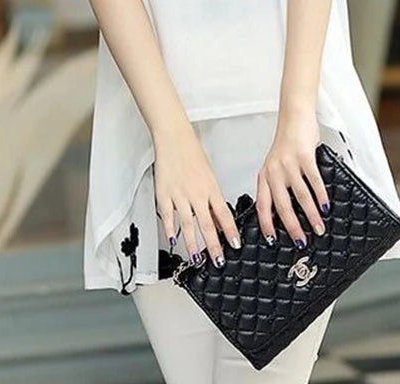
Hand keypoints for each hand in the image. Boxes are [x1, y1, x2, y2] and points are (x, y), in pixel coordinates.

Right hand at [153, 123, 241, 266]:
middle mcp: (196, 194)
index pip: (224, 215)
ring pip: (187, 224)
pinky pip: (168, 216)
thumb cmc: (192, 154)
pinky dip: (170, 229)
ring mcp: (179, 195)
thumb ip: (212, 199)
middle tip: (217, 260)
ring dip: (193, 243)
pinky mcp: (164, 194)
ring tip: (196, 257)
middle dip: (213, 246)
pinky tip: (172, 240)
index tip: (235, 245)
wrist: (174, 139)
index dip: (230, 232)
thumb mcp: (209, 176)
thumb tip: (217, 219)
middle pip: (207, 225)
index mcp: (211, 188)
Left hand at [255, 111, 329, 246]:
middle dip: (292, 227)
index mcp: (264, 176)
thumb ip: (277, 186)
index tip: (271, 240)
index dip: (266, 224)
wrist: (293, 118)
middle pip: (282, 206)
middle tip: (300, 242)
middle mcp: (274, 172)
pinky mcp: (303, 157)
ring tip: (318, 228)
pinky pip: (313, 181)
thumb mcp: (275, 167)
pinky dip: (320, 196)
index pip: (262, 205)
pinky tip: (325, 206)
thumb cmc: (286, 144)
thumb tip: (286, 213)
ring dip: (310, 215)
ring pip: (300, 196)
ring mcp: (288, 164)